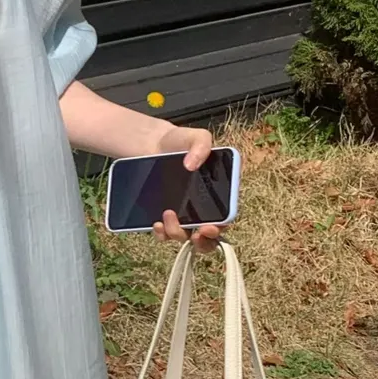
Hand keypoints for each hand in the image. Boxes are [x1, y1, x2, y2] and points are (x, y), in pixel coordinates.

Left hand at [153, 124, 221, 253]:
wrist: (153, 144)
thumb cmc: (180, 141)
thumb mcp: (195, 136)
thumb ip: (201, 145)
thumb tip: (192, 164)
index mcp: (217, 193)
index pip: (224, 219)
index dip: (220, 229)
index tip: (208, 227)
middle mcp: (202, 208)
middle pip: (208, 238)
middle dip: (203, 242)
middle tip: (194, 235)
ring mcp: (183, 214)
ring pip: (185, 237)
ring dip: (177, 233)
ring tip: (167, 215)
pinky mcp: (164, 217)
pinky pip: (165, 234)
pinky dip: (162, 234)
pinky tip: (157, 224)